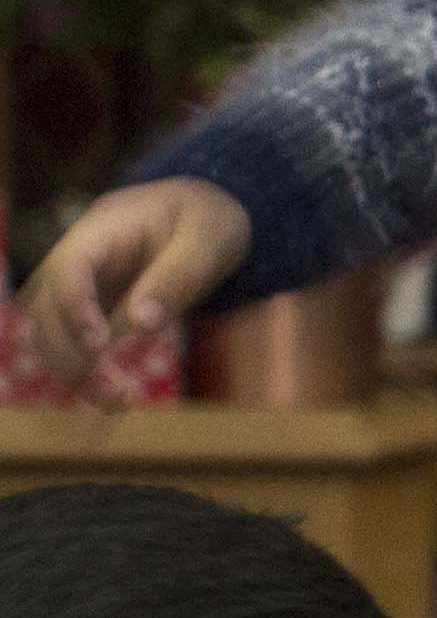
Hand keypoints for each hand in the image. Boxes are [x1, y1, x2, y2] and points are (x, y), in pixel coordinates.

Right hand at [16, 177, 249, 393]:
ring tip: (120, 403)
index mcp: (102, 230)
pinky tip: (118, 399)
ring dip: (73, 372)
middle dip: (71, 353)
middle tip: (118, 392)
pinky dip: (87, 374)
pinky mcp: (94, 311)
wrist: (204, 214)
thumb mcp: (209, 240)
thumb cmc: (209, 220)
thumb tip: (141, 326)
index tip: (101, 346)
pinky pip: (74, 345)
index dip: (75, 307)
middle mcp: (80, 259)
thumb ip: (177, 277)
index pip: (68, 268)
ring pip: (50, 332)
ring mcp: (83, 286)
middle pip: (47, 307)